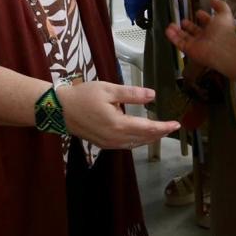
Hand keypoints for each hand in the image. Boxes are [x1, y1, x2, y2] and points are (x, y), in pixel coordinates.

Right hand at [57, 81, 177, 149]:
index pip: (148, 128)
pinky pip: (126, 145)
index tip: (176, 124)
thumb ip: (132, 94)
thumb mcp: (109, 89)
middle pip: (144, 138)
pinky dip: (137, 141)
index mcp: (118, 124)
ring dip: (149, 138)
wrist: (60, 110)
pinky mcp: (103, 144)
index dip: (164, 126)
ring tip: (161, 131)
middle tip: (172, 127)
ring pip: (135, 144)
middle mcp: (115, 138)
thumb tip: (152, 95)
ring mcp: (109, 143)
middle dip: (159, 133)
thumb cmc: (83, 96)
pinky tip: (141, 135)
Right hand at [165, 0, 235, 72]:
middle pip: (195, 31)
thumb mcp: (224, 14)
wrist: (221, 49)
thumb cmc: (223, 30)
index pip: (207, 22)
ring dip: (178, 31)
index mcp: (215, 28)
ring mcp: (197, 44)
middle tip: (183, 21)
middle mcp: (206, 37)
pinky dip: (173, 37)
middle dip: (189, 26)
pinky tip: (167, 30)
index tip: (197, 12)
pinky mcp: (189, 49)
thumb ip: (220, 5)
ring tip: (171, 25)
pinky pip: (179, 43)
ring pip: (185, 37)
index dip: (203, 17)